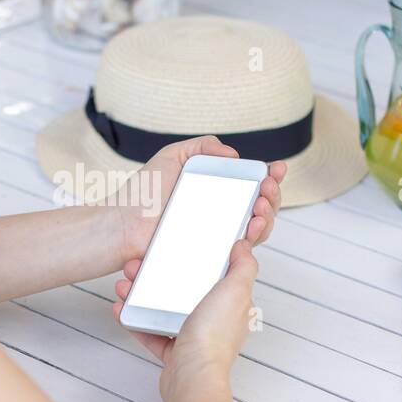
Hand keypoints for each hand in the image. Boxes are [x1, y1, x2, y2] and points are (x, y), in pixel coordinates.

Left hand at [113, 136, 286, 265]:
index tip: (277, 167)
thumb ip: (203, 146)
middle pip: (262, 207)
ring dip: (270, 215)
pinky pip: (239, 251)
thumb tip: (234, 154)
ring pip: (257, 229)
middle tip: (269, 186)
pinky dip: (254, 237)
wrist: (123, 223)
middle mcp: (220, 214)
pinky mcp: (211, 256)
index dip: (270, 177)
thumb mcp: (173, 156)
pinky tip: (254, 224)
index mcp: (215, 190)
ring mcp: (217, 236)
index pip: (251, 184)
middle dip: (274, 195)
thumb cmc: (144, 192)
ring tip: (263, 204)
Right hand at [113, 240, 258, 401]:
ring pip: (164, 311)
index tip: (174, 250)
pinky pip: (152, 332)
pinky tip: (123, 309)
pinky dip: (136, 321)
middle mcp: (215, 322)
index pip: (214, 276)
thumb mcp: (236, 290)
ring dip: (142, 297)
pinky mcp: (174, 353)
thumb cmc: (214, 338)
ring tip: (125, 286)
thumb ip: (243, 266)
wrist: (192, 377)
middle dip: (159, 277)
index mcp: (232, 306)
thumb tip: (243, 247)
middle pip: (184, 291)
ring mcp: (194, 337)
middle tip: (139, 267)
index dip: (193, 260)